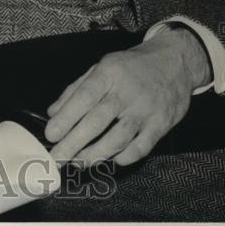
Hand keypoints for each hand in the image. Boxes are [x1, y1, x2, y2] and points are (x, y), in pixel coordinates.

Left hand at [44, 26, 211, 166]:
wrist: (174, 62)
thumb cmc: (131, 67)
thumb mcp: (102, 67)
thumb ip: (76, 89)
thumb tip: (53, 113)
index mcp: (109, 74)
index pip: (84, 98)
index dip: (66, 118)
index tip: (50, 135)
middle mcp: (127, 92)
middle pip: (97, 122)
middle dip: (73, 143)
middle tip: (57, 158)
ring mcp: (145, 110)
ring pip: (118, 139)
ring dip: (96, 155)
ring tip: (79, 163)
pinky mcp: (161, 125)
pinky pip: (140, 147)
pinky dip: (124, 157)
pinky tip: (111, 160)